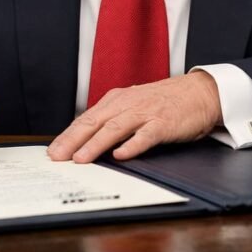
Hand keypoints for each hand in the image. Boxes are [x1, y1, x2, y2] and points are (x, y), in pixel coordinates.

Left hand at [47, 72, 221, 163]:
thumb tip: (86, 142)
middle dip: (73, 140)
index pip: (86, 119)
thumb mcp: (133, 107)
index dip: (68, 135)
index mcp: (117, 101)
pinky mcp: (164, 123)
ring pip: (115, 128)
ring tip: (81, 159)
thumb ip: (112, 121)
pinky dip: (133, 145)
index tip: (52, 151)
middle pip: (95, 122)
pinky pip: (146, 135)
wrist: (199, 92)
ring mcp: (146, 113)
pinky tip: (121, 155)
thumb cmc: (164, 102)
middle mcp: (127, 104)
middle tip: (57, 157)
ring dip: (96, 144)